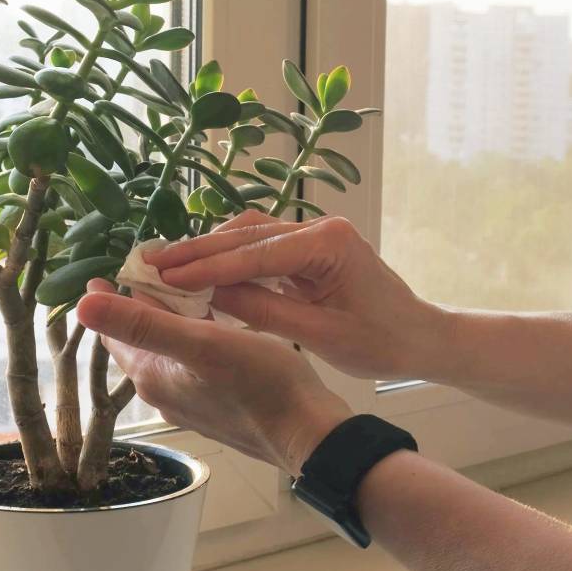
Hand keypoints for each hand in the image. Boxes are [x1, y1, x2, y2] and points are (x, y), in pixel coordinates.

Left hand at [76, 280, 352, 474]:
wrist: (306, 432)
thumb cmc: (258, 382)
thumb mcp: (199, 343)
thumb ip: (142, 323)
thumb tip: (82, 305)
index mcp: (152, 376)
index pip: (114, 333)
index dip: (110, 298)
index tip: (114, 266)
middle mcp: (164, 393)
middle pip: (141, 341)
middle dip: (141, 305)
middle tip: (154, 268)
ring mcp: (192, 402)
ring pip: (169, 352)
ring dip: (170, 319)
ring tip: (184, 286)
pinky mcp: (219, 405)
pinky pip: (194, 362)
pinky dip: (195, 336)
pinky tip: (216, 321)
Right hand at [144, 210, 449, 380]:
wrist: (421, 338)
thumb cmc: (381, 342)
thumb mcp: (320, 335)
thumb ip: (264, 312)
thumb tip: (209, 297)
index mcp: (328, 243)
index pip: (255, 253)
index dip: (207, 267)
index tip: (166, 278)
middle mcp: (320, 228)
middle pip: (246, 234)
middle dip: (197, 251)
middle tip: (150, 265)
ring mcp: (314, 234)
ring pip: (249, 235)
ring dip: (208, 251)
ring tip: (165, 268)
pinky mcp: (310, 248)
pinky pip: (261, 248)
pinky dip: (229, 259)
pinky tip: (199, 273)